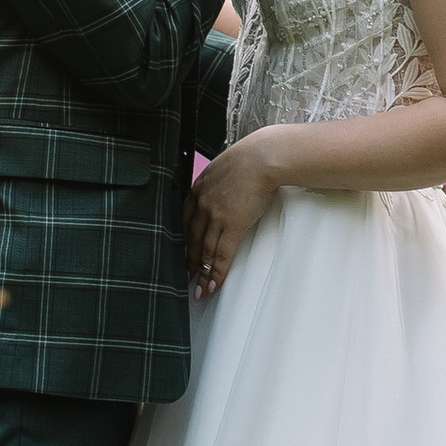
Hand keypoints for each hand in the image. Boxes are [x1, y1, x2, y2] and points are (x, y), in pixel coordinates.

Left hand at [187, 134, 281, 297]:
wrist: (263, 157)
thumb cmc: (250, 158)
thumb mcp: (222, 167)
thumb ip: (217, 183)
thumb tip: (222, 191)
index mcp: (197, 190)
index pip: (184, 222)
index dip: (183, 241)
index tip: (183, 252)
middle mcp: (201, 205)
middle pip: (190, 240)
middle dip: (188, 261)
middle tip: (187, 276)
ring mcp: (215, 216)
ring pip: (203, 251)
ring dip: (201, 273)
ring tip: (200, 288)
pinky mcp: (232, 225)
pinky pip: (221, 254)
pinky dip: (216, 271)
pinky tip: (214, 282)